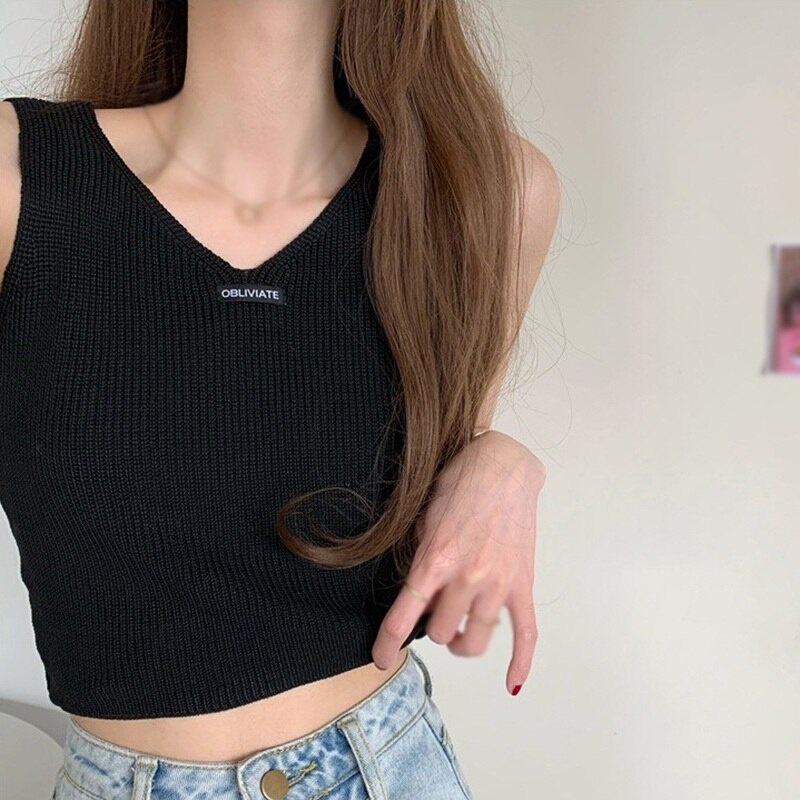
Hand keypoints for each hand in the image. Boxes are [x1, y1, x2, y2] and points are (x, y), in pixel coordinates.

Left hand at [372, 430, 543, 694]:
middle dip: (432, 627)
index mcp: (434, 560)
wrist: (503, 466)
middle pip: (440, 633)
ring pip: (475, 641)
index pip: (404, 618)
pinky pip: (526, 635)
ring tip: (459, 633)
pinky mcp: (522, 584)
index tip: (381, 658)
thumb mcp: (424, 518)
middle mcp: (465, 578)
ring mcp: (497, 584)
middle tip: (433, 614)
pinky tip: (512, 682)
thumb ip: (419, 558)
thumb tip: (415, 590)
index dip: (387, 644)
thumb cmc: (461, 484)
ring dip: (463, 642)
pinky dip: (520, 664)